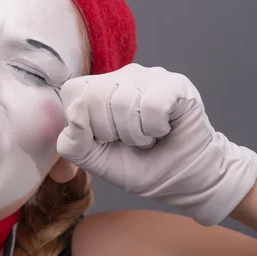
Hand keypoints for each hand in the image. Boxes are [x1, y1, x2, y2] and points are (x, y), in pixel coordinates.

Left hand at [56, 63, 256, 224]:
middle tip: (129, 140)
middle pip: (94, 97)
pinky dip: (156, 128)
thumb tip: (76, 111)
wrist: (183, 179)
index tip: (104, 138)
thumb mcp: (95, 161)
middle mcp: (119, 76)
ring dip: (137, 135)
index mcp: (94, 90)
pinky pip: (152, 104)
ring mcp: (148, 76)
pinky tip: (164, 129)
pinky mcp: (175, 83)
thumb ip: (73, 142)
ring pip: (123, 102)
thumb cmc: (138, 165)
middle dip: (110, 132)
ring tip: (148, 136)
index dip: (85, 125)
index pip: (72, 92)